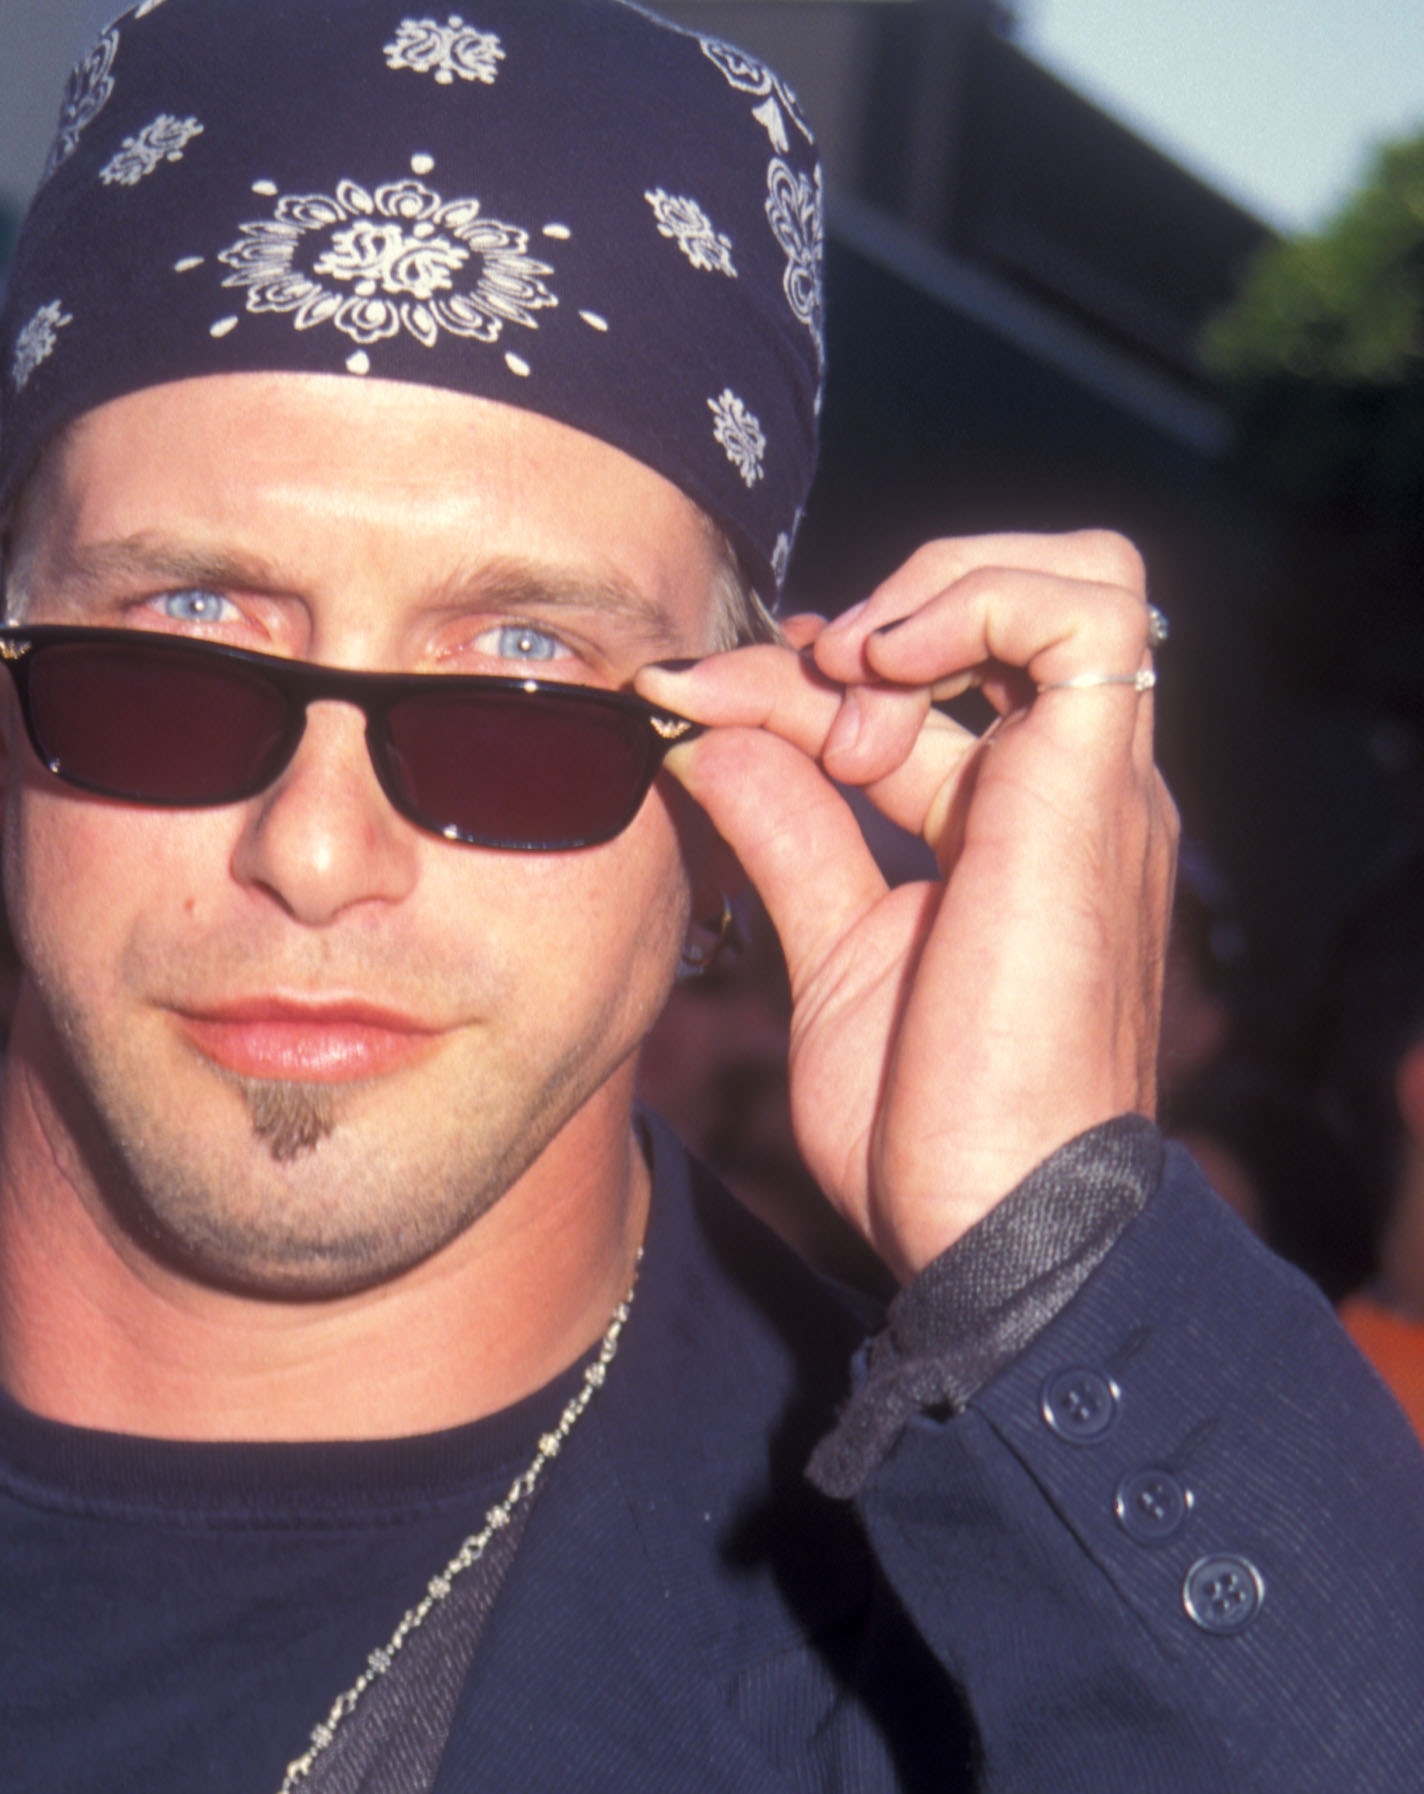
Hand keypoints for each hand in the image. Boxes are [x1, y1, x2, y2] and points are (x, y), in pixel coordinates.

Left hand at [638, 531, 1176, 1280]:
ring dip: (932, 600)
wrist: (993, 1218)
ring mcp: (1094, 786)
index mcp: (1017, 828)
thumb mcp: (830, 953)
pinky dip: (973, 600)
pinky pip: (1089, 609)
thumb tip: (709, 735)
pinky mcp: (1094, 792)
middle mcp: (1072, 792)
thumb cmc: (928, 1128)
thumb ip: (788, 835)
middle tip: (786, 712)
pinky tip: (874, 675)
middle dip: (875, 620)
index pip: (927, 686)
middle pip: (998, 609)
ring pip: (1075, 575)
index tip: (698, 706)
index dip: (807, 674)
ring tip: (846, 699)